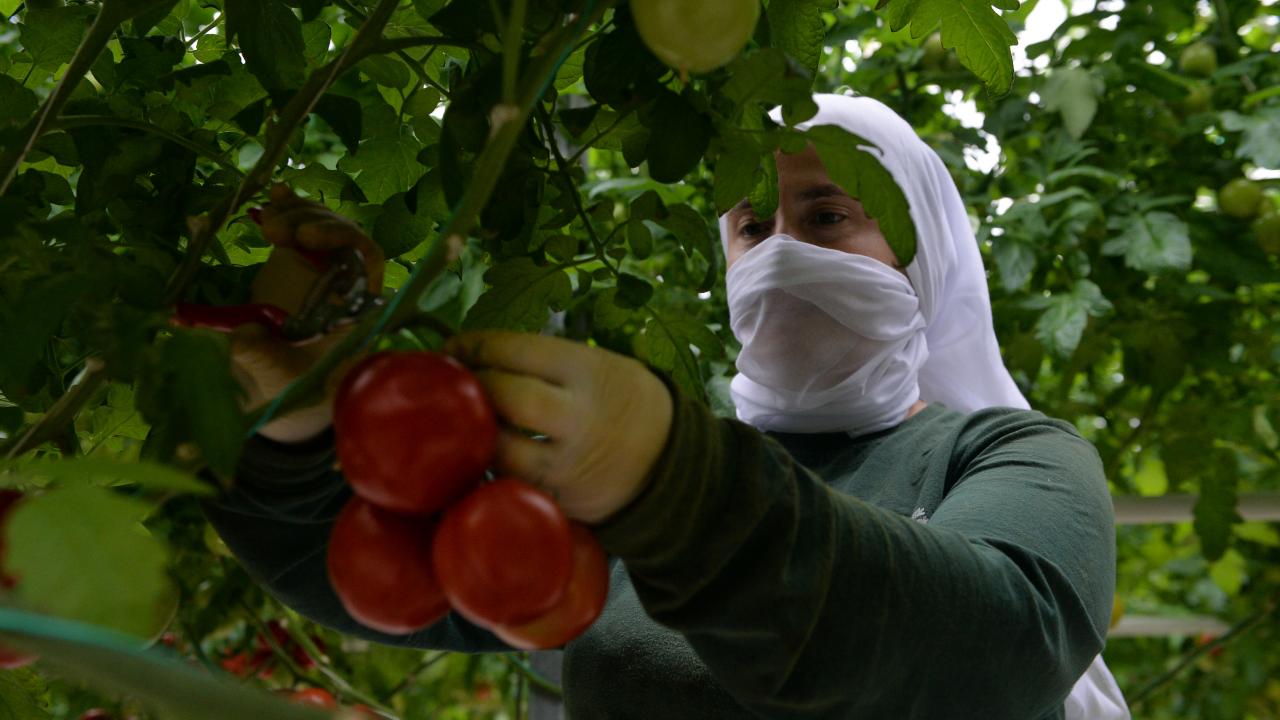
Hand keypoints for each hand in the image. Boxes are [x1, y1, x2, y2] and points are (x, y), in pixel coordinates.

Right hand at [230, 185, 383, 442]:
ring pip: (323, 225)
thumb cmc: (287, 386)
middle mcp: (348, 283)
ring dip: (296, 214)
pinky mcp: (303, 262)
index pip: (368, 259)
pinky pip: (301, 227)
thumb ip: (262, 357)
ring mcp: (326, 269)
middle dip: (311, 221)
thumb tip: (242, 336)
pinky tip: (275, 195)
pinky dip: (289, 209)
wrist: (273, 382)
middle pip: (344, 235)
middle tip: (274, 229)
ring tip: (266, 219)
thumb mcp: (276, 375)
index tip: (306, 237)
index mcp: (358, 309)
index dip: (343, 239)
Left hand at [445, 331, 673, 523]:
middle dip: (472, 386)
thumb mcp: (603, 366)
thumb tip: (480, 353)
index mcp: (590, 372)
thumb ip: (549, 362)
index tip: (455, 346)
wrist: (670, 464)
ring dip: (474, 431)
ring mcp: (568, 467)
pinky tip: (486, 451)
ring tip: (465, 418)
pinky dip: (493, 466)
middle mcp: (579, 418)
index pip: (517, 350)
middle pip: (504, 396)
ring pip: (498, 447)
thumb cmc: (626, 403)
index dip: (476, 345)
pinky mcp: (559, 502)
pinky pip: (510, 481)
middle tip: (457, 382)